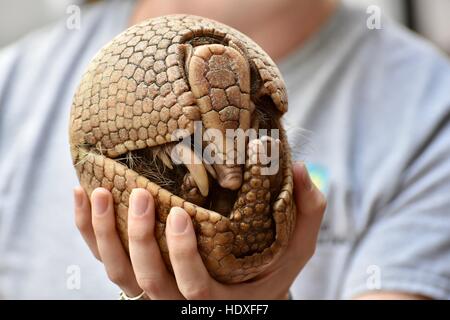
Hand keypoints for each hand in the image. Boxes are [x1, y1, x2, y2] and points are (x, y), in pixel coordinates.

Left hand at [74, 162, 325, 298]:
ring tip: (99, 191)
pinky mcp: (135, 272)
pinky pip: (103, 256)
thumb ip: (307, 211)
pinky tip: (82, 194)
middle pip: (146, 280)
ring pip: (117, 270)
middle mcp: (178, 299)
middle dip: (139, 238)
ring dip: (103, 232)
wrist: (242, 289)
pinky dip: (87, 228)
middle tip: (140, 194)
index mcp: (218, 296)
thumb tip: (302, 169)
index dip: (182, 254)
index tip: (179, 213)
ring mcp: (151, 289)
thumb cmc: (269, 266)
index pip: (193, 286)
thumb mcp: (297, 245)